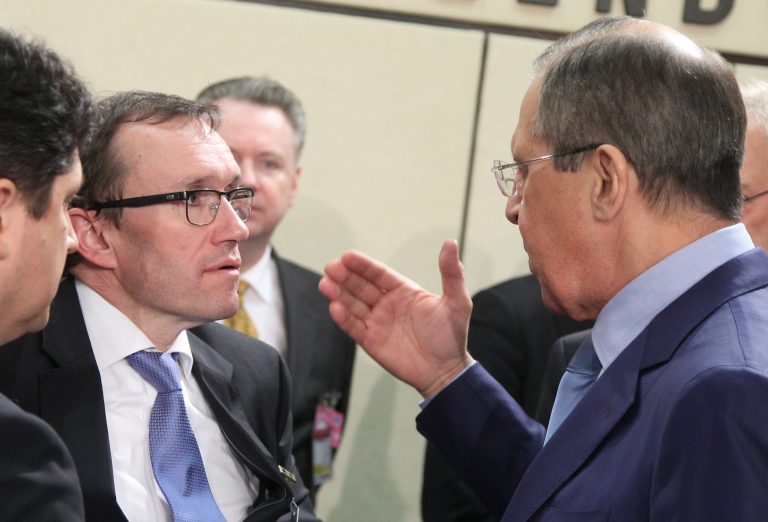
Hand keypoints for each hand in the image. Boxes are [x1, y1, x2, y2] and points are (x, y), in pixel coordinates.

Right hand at [318, 239, 473, 397]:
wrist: (446, 371)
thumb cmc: (452, 335)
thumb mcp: (457, 301)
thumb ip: (451, 273)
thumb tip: (451, 242)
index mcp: (403, 291)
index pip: (379, 274)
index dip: (363, 265)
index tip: (348, 256)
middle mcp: (386, 303)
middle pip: (361, 286)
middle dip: (345, 276)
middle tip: (331, 267)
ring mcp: (377, 322)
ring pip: (353, 304)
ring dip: (339, 294)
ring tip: (325, 284)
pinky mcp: (371, 341)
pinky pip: (354, 327)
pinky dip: (343, 318)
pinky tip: (334, 307)